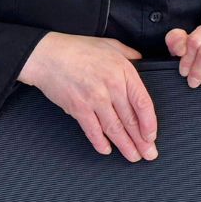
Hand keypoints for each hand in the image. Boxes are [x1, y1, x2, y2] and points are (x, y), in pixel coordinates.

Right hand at [19, 32, 157, 160]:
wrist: (48, 55)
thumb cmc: (78, 49)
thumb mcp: (112, 45)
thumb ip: (131, 55)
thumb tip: (142, 61)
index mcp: (123, 72)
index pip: (143, 102)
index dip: (149, 123)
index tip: (152, 135)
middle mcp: (111, 87)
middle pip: (130, 119)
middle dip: (141, 140)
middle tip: (149, 154)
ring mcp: (94, 100)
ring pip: (114, 128)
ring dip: (125, 145)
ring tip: (133, 156)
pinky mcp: (78, 108)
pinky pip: (92, 130)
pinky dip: (100, 142)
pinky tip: (107, 150)